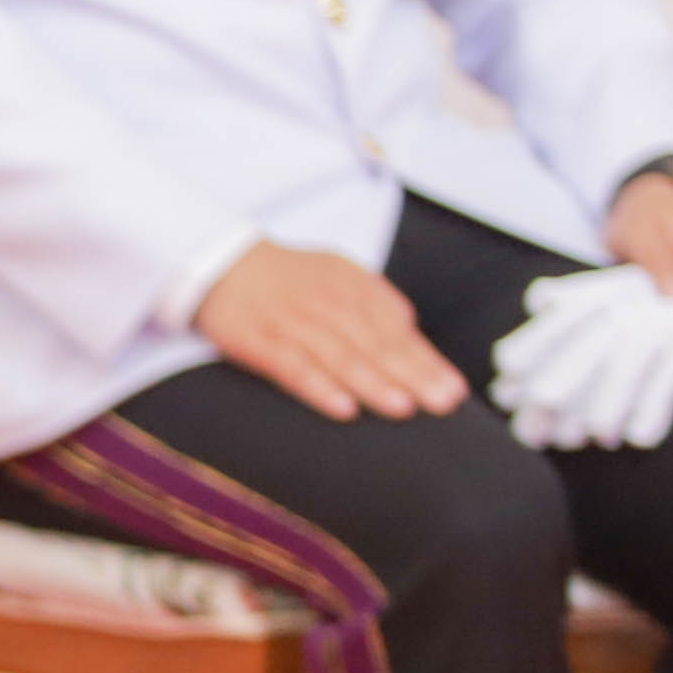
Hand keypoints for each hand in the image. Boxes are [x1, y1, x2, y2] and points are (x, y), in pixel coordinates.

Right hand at [191, 240, 465, 418]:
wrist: (220, 263)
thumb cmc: (287, 277)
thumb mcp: (337, 271)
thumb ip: (374, 299)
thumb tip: (409, 328)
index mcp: (352, 287)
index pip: (396, 330)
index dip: (426, 361)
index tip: (452, 389)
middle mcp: (327, 303)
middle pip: (375, 345)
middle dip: (412, 375)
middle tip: (442, 403)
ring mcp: (292, 323)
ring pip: (340, 358)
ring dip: (373, 384)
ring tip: (403, 408)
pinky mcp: (258, 342)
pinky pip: (293, 368)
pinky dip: (319, 388)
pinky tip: (343, 409)